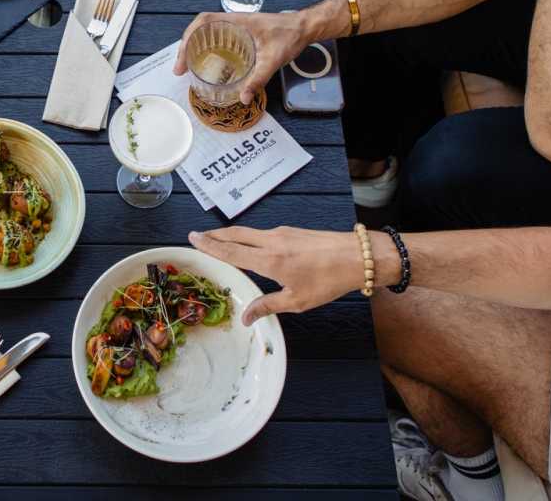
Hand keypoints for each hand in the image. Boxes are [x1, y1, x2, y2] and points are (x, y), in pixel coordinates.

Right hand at [172, 10, 312, 103]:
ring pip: (206, 32)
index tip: (183, 56)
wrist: (304, 27)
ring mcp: (236, 26)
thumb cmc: (290, 36)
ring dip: (193, 46)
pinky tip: (205, 61)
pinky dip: (205, 47)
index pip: (204, 21)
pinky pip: (216, 37)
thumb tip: (243, 98)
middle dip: (185, 46)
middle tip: (180, 68)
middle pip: (200, 27)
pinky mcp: (241, 32)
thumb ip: (258, 79)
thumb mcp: (273, 59)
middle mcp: (233, 21)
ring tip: (186, 65)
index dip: (188, 36)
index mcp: (237, 21)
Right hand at [188, 226, 363, 322]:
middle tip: (197, 236)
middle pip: (235, 234)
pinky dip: (247, 236)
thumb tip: (245, 318)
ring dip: (230, 234)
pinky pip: (261, 233)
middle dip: (214, 234)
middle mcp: (271, 241)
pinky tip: (248, 244)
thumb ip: (267, 306)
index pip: (231, 250)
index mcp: (269, 259)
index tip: (193, 238)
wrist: (357, 256)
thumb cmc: (328, 281)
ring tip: (218, 239)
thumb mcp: (297, 301)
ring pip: (248, 232)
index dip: (210, 245)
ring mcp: (282, 233)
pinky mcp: (291, 231)